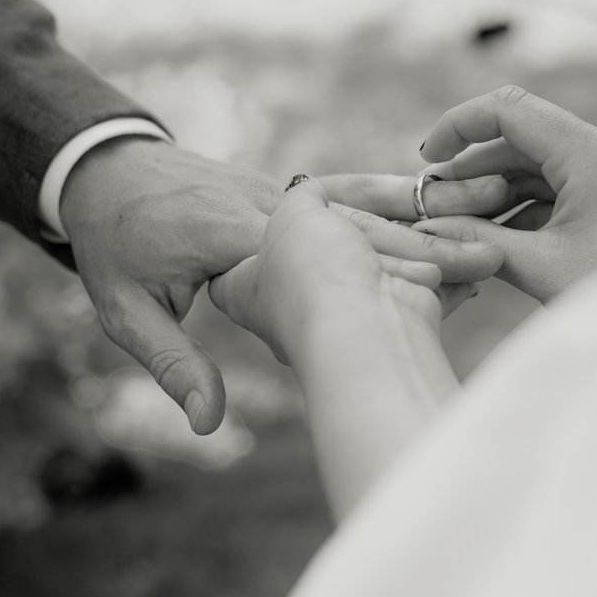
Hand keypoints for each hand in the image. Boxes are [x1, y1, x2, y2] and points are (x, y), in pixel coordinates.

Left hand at [60, 138, 502, 434]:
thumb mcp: (128, 309)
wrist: (104, 170)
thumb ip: (174, 363)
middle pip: (358, 222)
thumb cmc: (115, 247)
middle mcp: (266, 203)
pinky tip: (451, 218)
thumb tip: (210, 426)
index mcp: (232, 233)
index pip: (319, 253)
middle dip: (425, 239)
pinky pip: (351, 193)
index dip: (384, 267)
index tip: (441, 288)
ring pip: (365, 200)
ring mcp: (281, 190)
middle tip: (491, 255)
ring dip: (426, 215)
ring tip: (492, 225)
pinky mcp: (288, 189)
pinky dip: (401, 204)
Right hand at [412, 85, 596, 301]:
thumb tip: (427, 218)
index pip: (512, 110)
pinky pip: (570, 176)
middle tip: (436, 196)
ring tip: (461, 217)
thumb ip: (476, 235)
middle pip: (528, 138)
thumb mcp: (537, 267)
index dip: (460, 125)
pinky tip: (500, 228)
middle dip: (478, 167)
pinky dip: (534, 199)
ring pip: (547, 160)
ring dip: (503, 186)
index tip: (430, 154)